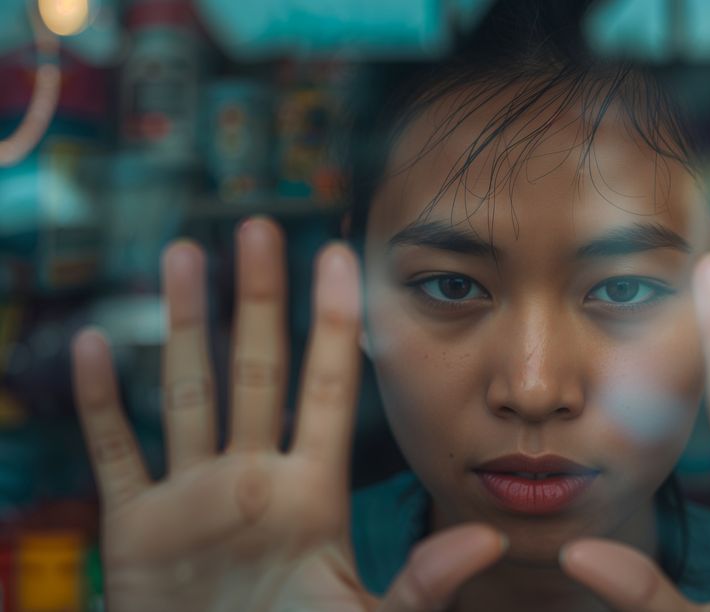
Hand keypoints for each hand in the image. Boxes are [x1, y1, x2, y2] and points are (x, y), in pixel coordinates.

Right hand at [71, 218, 505, 611]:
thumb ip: (422, 582)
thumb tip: (489, 541)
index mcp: (312, 492)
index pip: (326, 388)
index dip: (333, 323)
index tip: (340, 256)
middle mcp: (253, 477)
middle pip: (256, 370)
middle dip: (259, 299)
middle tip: (260, 227)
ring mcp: (193, 496)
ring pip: (187, 391)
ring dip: (184, 325)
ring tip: (184, 254)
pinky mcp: (136, 526)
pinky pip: (116, 453)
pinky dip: (99, 404)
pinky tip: (95, 346)